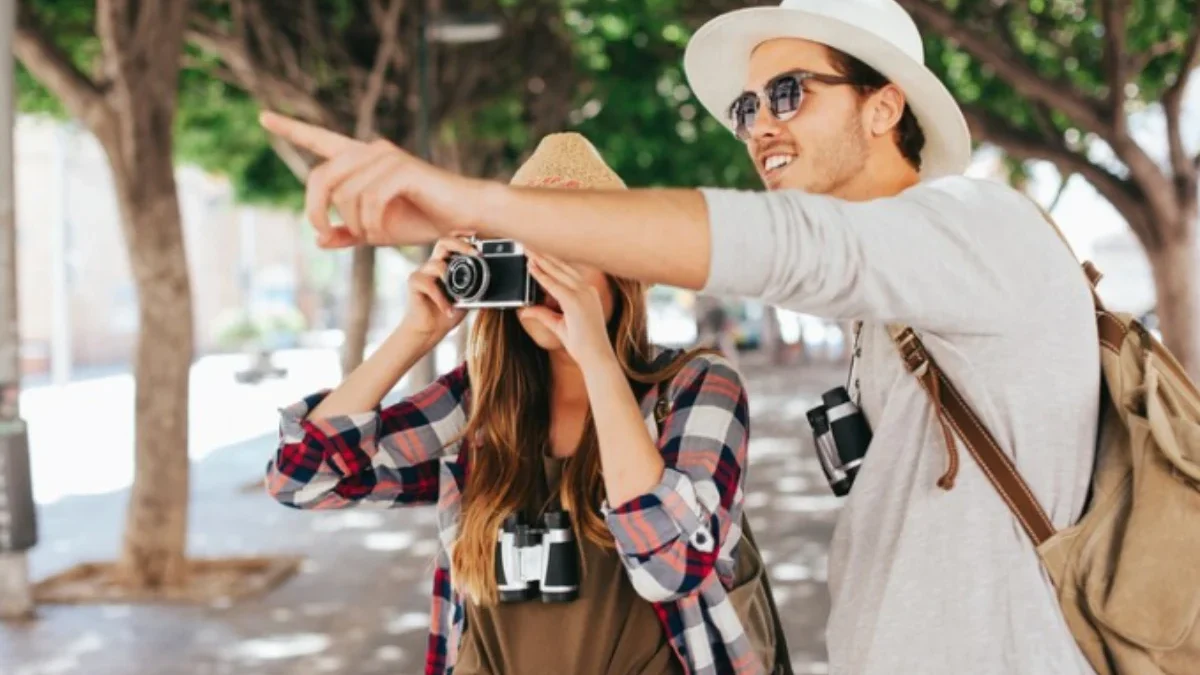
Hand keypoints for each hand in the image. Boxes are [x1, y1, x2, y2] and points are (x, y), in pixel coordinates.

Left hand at [258, 111, 490, 248]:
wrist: (461, 216)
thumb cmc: (422, 219)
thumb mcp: (376, 231)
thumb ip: (348, 233)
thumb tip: (318, 240)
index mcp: (361, 161)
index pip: (321, 141)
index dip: (292, 129)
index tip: (263, 117)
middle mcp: (370, 151)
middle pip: (320, 177)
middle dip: (316, 210)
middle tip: (325, 232)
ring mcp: (386, 158)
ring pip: (345, 195)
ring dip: (355, 224)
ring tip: (375, 235)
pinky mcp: (402, 169)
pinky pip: (369, 201)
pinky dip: (373, 224)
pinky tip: (386, 232)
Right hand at [400, 237, 474, 345]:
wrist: (430, 330)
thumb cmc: (448, 312)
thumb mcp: (468, 298)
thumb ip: (477, 287)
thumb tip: (495, 283)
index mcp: (446, 264)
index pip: (452, 242)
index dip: (462, 235)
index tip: (477, 235)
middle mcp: (433, 264)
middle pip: (443, 242)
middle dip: (461, 245)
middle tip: (475, 254)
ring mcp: (423, 272)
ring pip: (438, 265)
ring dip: (451, 282)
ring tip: (458, 298)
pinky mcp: (414, 282)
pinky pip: (430, 284)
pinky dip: (442, 299)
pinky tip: (448, 310)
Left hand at [521, 254, 615, 366]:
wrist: (596, 357)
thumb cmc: (583, 344)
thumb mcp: (558, 325)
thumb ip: (543, 315)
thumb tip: (525, 311)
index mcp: (587, 293)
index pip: (566, 273)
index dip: (551, 261)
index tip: (538, 253)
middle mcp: (586, 291)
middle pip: (562, 267)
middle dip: (544, 255)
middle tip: (530, 245)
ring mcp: (583, 295)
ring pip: (558, 272)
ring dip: (542, 260)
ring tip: (528, 251)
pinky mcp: (576, 302)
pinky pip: (555, 285)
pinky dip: (542, 276)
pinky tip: (531, 268)